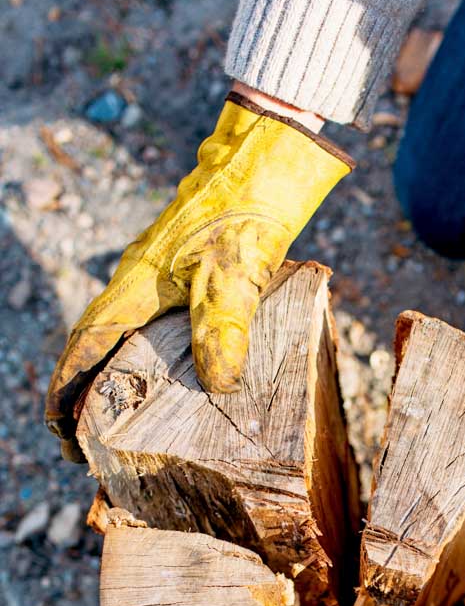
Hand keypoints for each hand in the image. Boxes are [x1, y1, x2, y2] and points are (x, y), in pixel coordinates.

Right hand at [45, 88, 351, 459]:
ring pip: (123, 338)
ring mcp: (159, 279)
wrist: (263, 163)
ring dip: (116, 380)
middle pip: (97, 347)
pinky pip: (153, 328)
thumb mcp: (235, 274)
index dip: (68, 388)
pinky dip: (150, 360)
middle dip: (86, 395)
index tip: (60, 430)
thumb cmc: (245, 212)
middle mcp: (138, 284)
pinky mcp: (184, 276)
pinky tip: (174, 382)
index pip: (87, 345)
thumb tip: (217, 386)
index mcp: (135, 286)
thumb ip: (224, 328)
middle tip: (89, 443)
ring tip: (124, 425)